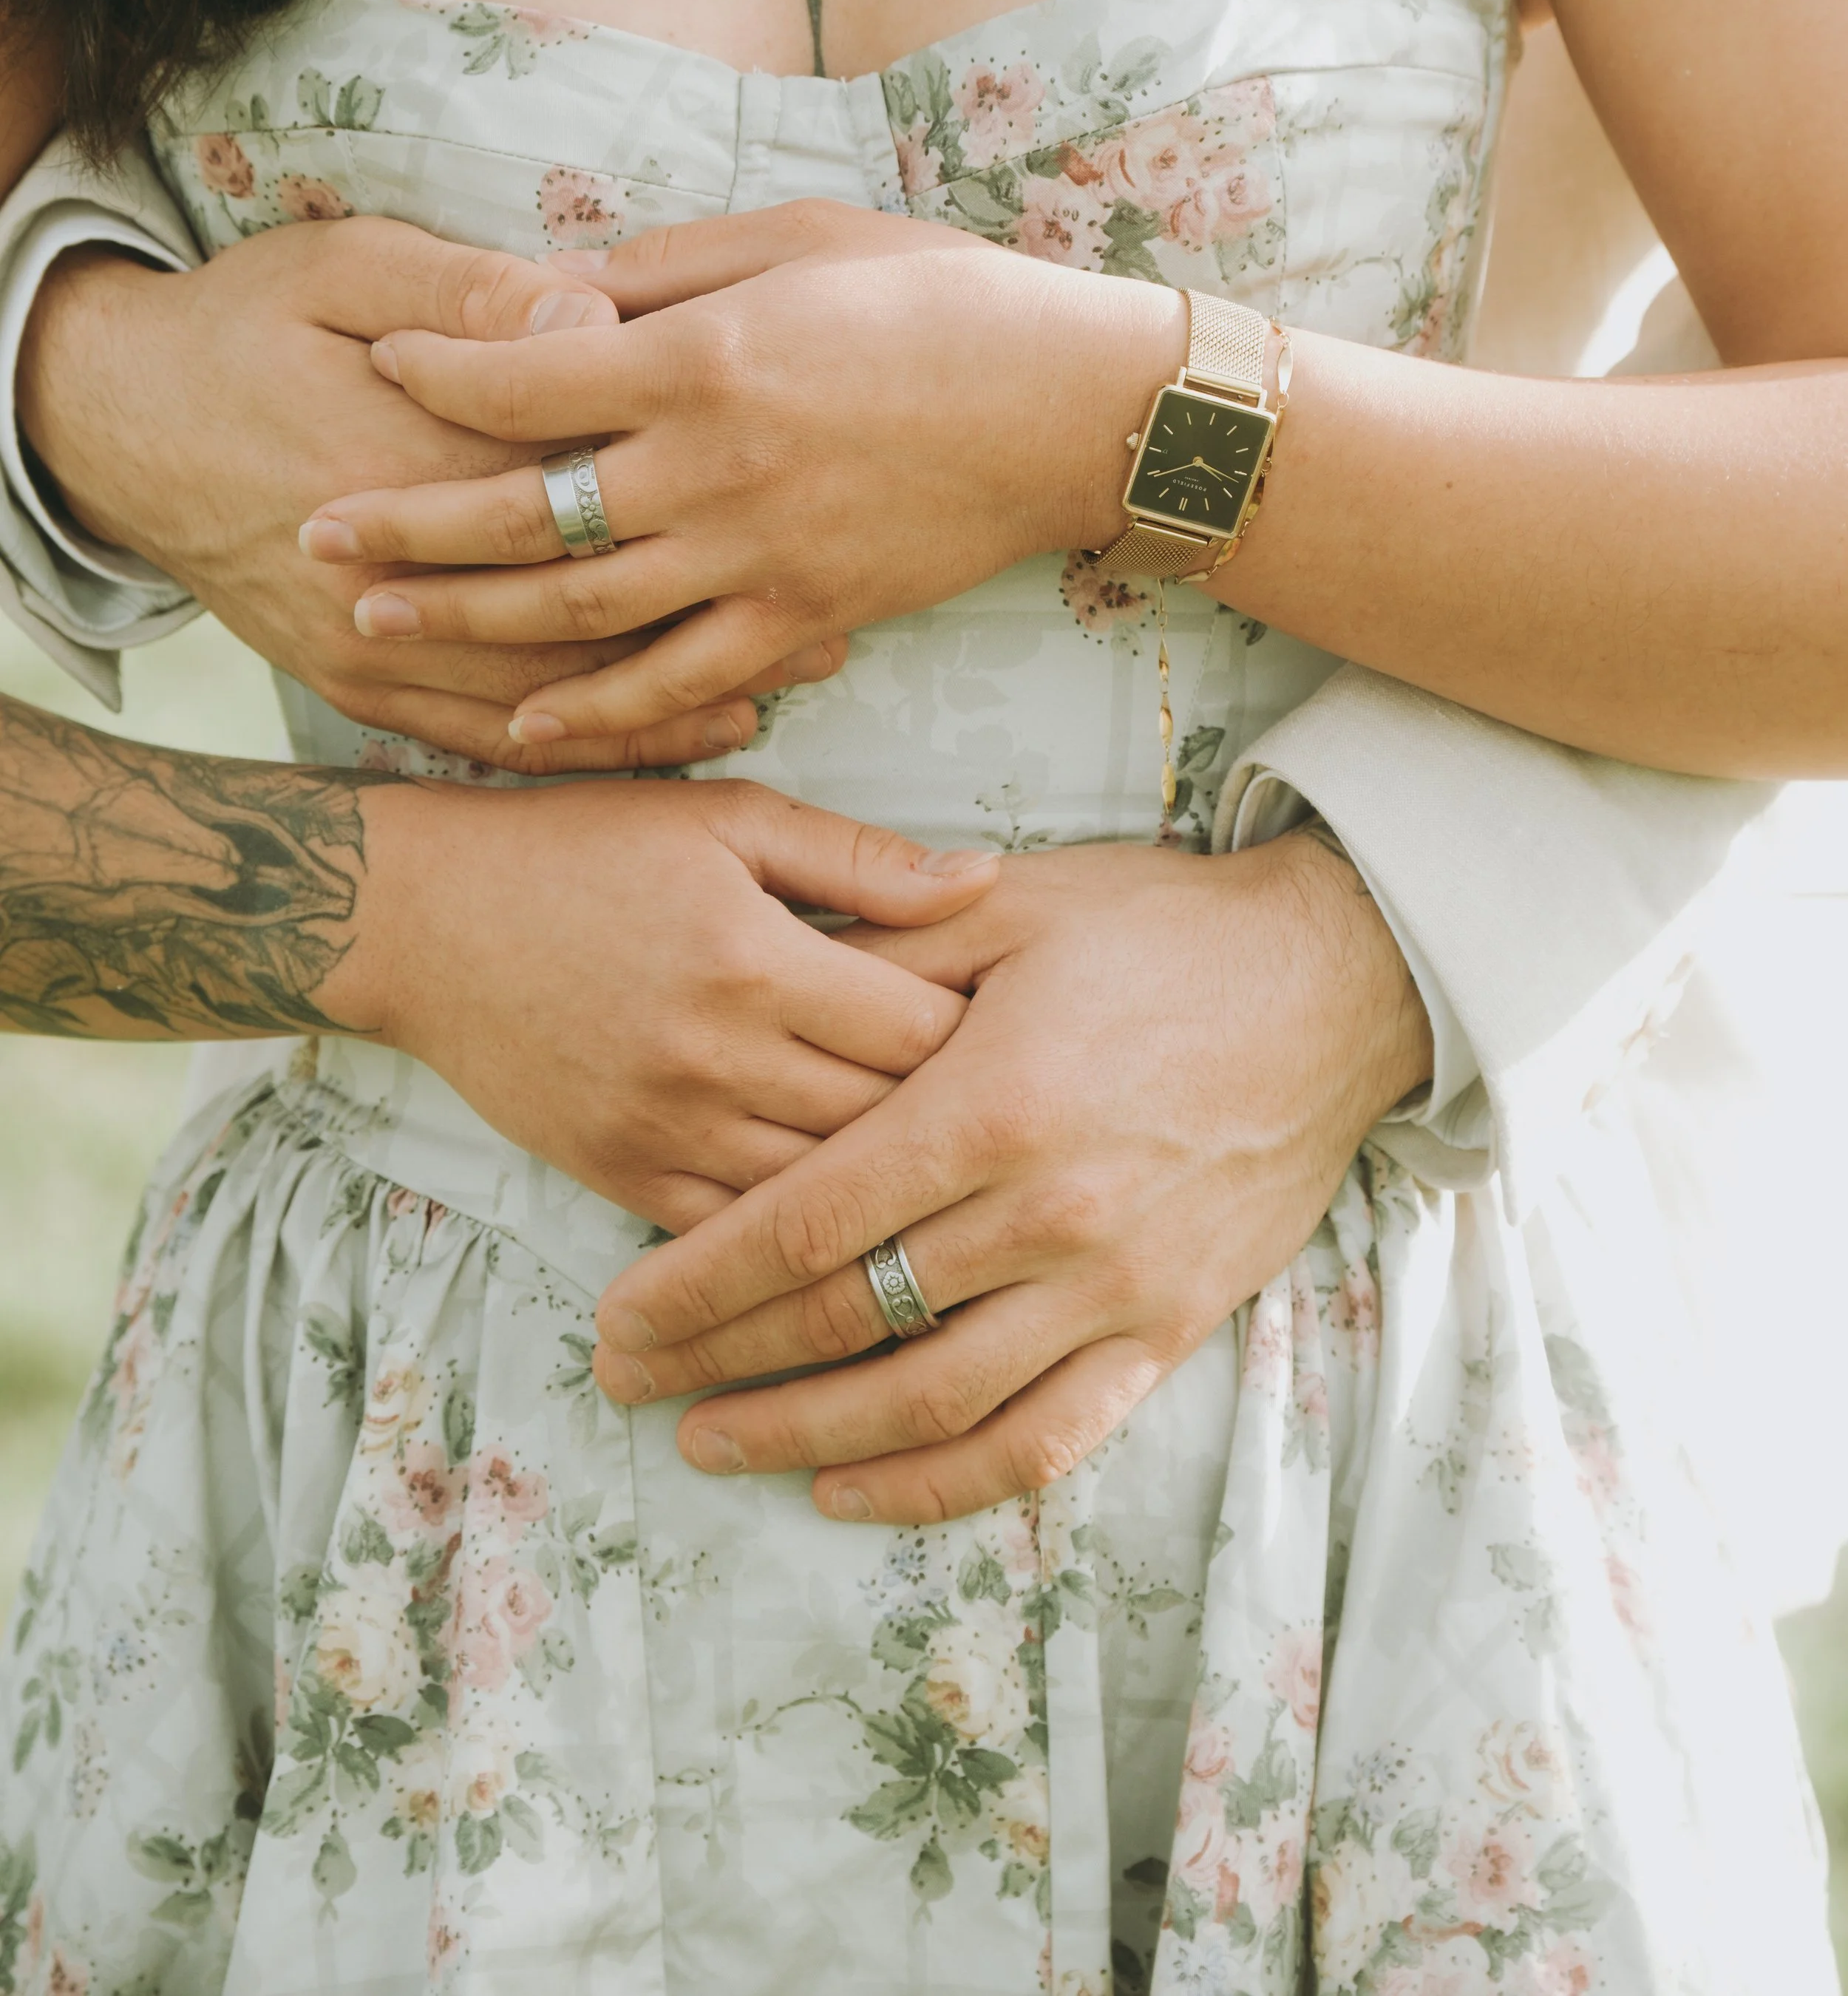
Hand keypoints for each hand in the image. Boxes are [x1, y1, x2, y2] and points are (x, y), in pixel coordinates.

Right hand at [19, 217, 841, 771]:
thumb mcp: (348, 266)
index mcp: (421, 443)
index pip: (580, 469)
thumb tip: (591, 311)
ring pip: (555, 684)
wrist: (120, 424)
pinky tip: (680, 735)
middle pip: (590, 594)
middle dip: (723, 597)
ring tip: (801, 669)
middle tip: (845, 597)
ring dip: (680, 685)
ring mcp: (378, 641)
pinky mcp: (360, 684)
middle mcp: (407, 563)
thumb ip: (472, 293)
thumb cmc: (245, 324)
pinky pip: (493, 735)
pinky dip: (592, 742)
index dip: (699, 472)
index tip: (806, 466)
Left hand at [300, 202, 1179, 744]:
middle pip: (525, 514)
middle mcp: (716, 471)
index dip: (437, 373)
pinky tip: (531, 724)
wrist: (1073, 410)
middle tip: (315, 531)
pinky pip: (684, 682)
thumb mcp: (802, 238)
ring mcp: (761, 559)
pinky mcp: (807, 620)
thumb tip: (551, 284)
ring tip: (377, 620)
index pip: (527, 378)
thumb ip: (666, 267)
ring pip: (584, 613)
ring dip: (471, 623)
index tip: (375, 369)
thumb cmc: (942, 298)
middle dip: (409, 525)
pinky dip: (604, 713)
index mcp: (707, 360)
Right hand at [322, 774, 998, 1228]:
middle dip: (959, 1121)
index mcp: (756, 959)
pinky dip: (800, 1229)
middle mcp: (715, 1057)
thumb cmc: (585, 849)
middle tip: (1015, 1115)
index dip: (991, 1038)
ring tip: (952, 1171)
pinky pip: (740, 1232)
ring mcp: (665, 1129)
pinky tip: (850, 1213)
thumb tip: (986, 880)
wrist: (425, 918)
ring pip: (824, 1195)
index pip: (925, 1033)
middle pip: (888, 1124)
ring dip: (889, 1186)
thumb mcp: (727, 819)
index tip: (1025, 1033)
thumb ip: (859, 860)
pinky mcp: (620, 1174)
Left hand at [584, 830, 1432, 1520]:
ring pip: (930, 1406)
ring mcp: (1112, 1286)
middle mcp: (1046, 1216)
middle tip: (626, 1381)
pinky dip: (941, 1485)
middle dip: (716, 1362)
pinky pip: (1043, 1442)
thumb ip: (879, 964)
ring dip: (806, 1441)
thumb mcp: (1010, 910)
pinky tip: (856, 1490)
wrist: (1334, 982)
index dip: (694, 1285)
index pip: (805, 1227)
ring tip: (713, 1445)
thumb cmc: (1161, 930)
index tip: (616, 1318)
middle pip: (845, 1323)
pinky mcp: (1168, 1329)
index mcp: (990, 1106)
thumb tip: (760, 998)